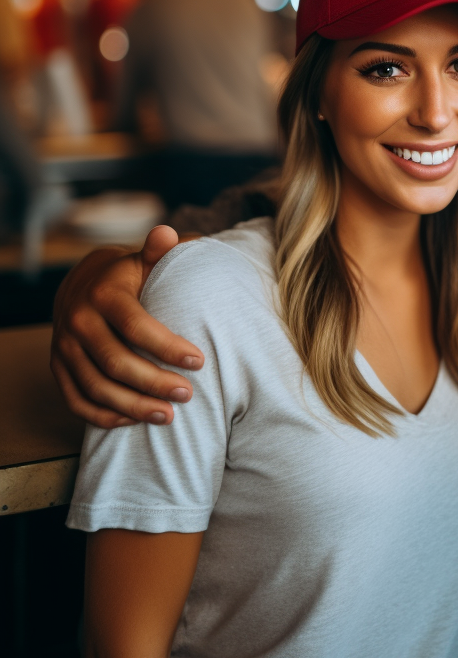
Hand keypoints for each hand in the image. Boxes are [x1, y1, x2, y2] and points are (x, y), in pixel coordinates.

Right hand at [50, 226, 204, 428]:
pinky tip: (134, 422)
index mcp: (103, 294)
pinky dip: (104, 416)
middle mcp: (77, 322)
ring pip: (95, 388)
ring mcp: (63, 348)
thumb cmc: (128, 276)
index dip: (168, 347)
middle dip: (153, 383)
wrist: (82, 285)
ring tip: (169, 416)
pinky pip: (76, 401)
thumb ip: (159, 250)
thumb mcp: (143, 260)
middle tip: (187, 395)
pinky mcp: (57, 368)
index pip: (137, 326)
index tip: (200, 361)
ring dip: (133, 407)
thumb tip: (167, 234)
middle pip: (115, 363)